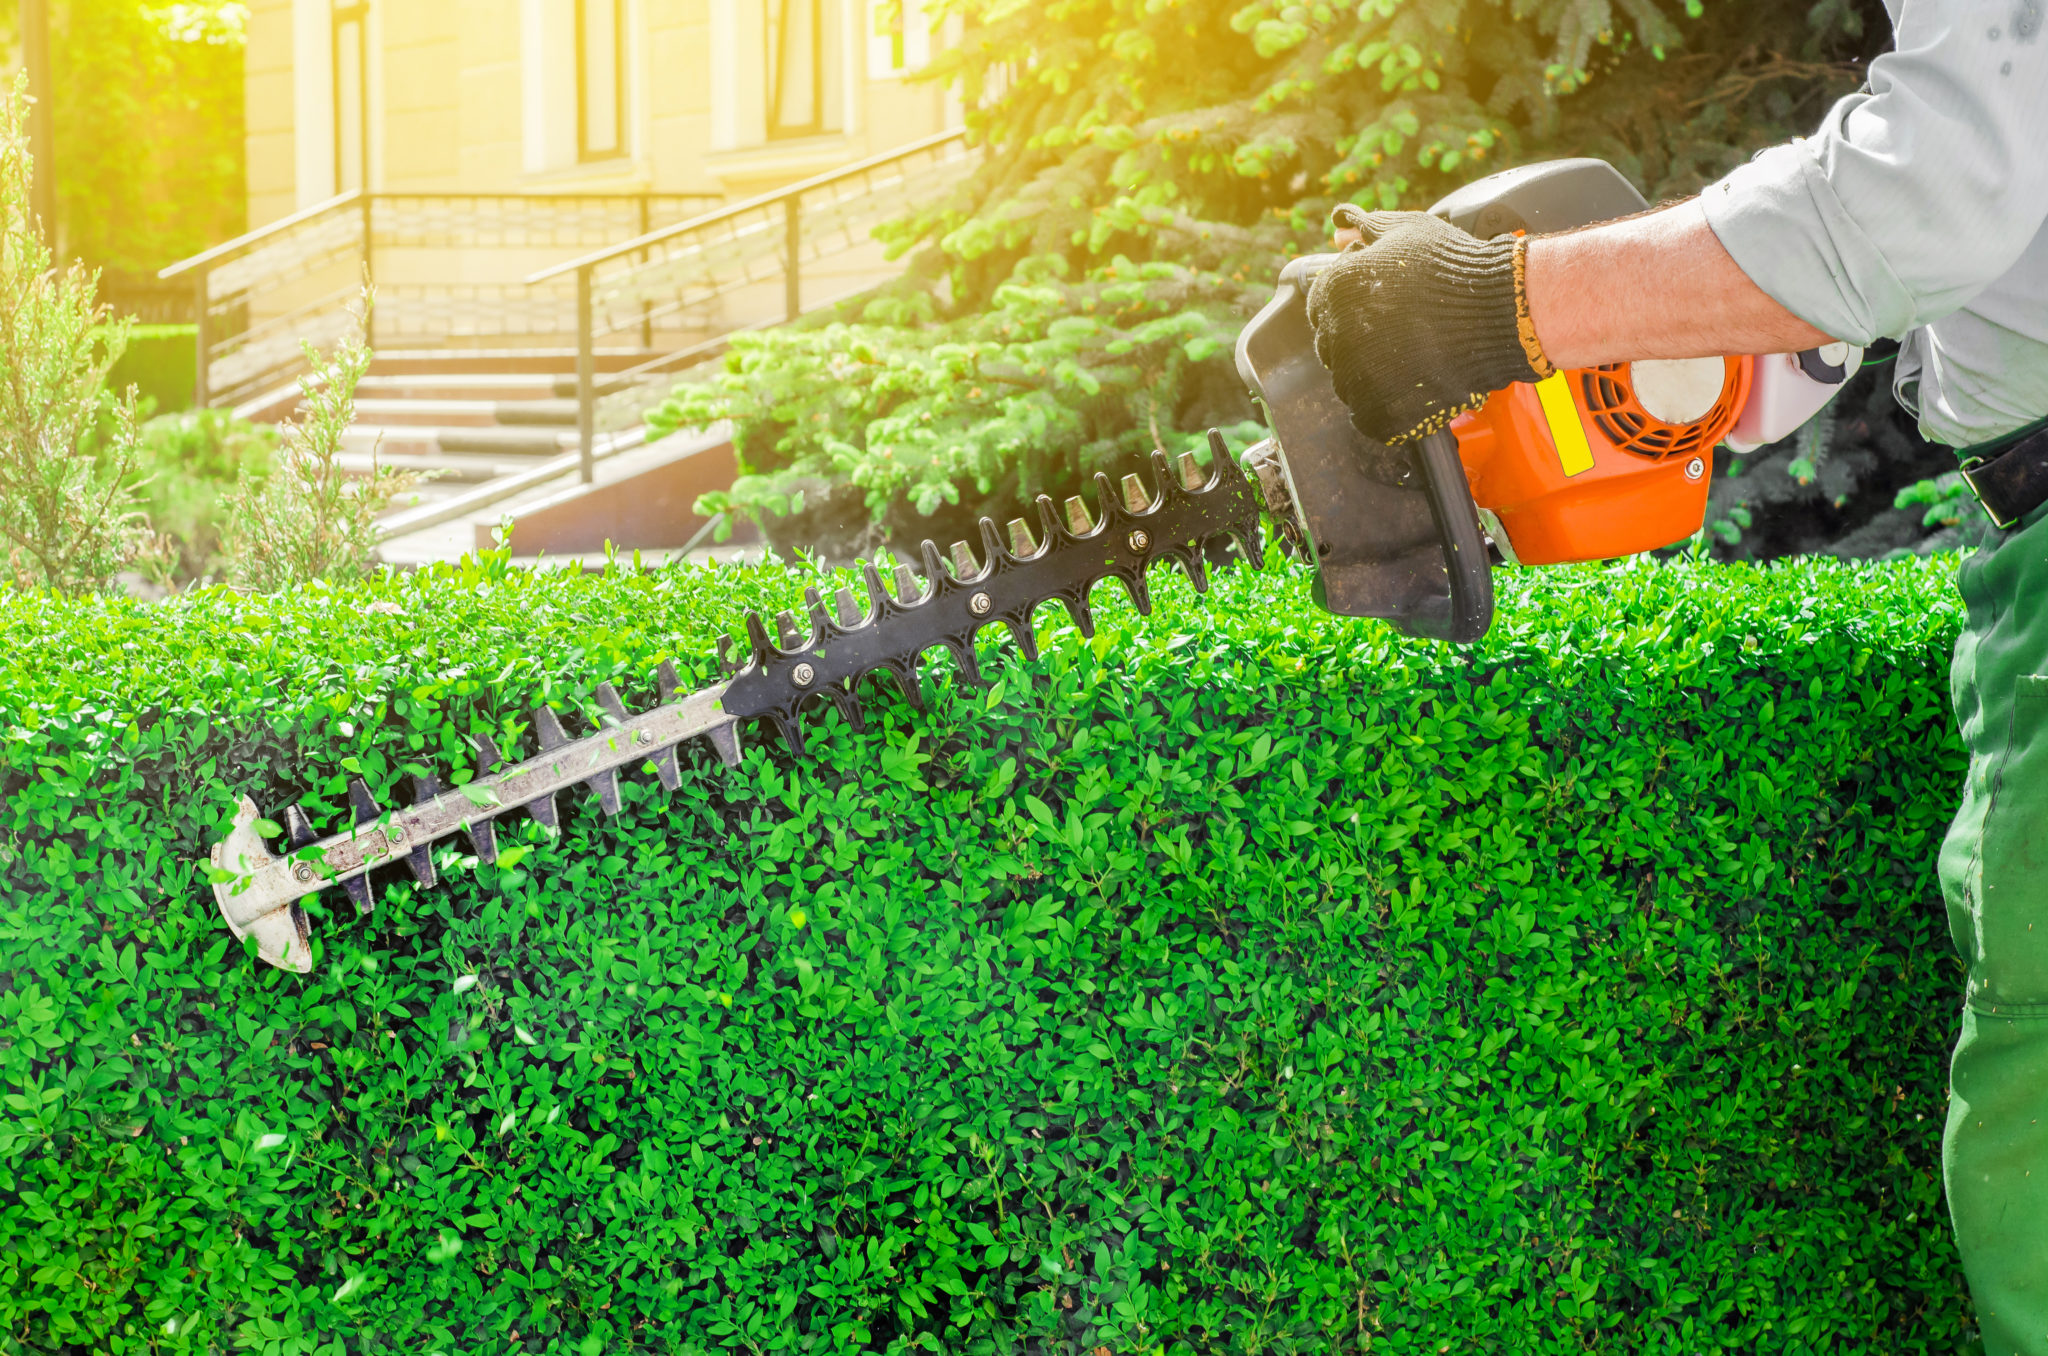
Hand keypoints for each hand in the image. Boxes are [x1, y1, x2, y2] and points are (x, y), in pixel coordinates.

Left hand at [1306, 206, 1553, 443]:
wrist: (1501, 310)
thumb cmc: (1456, 267)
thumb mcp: (1409, 231)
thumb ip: (1367, 227)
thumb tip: (1339, 222)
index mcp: (1336, 291)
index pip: (1321, 308)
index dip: (1351, 308)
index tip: (1380, 310)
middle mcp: (1339, 335)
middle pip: (1334, 348)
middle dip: (1360, 342)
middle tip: (1401, 335)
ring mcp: (1359, 377)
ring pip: (1350, 384)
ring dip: (1373, 376)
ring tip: (1412, 360)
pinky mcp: (1382, 411)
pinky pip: (1368, 419)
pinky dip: (1385, 411)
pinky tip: (1409, 392)